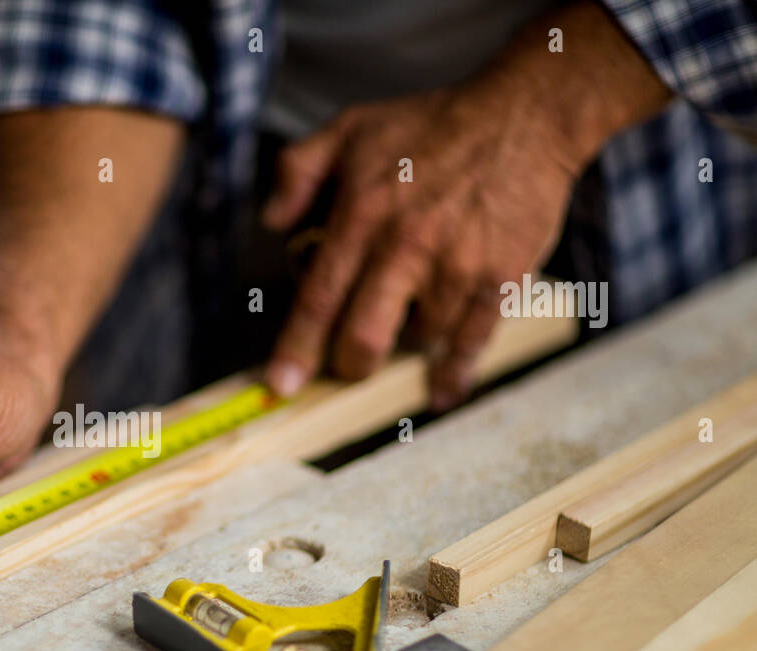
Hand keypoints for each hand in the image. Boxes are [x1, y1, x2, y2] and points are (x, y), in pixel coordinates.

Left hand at [260, 1, 668, 409]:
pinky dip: (454, 373)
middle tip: (346, 365)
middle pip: (364, 338)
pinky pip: (472, 343)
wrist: (524, 116)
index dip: (297, 348)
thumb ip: (297, 172)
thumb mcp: (349, 129)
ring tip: (405, 323)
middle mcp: (406, 246)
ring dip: (405, 346)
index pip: (318, 298)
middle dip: (348, 365)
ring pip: (417, 342)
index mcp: (362, 213)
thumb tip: (271, 222)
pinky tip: (441, 388)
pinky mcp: (501, 278)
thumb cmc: (432, 125)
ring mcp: (457, 266)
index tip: (281, 384)